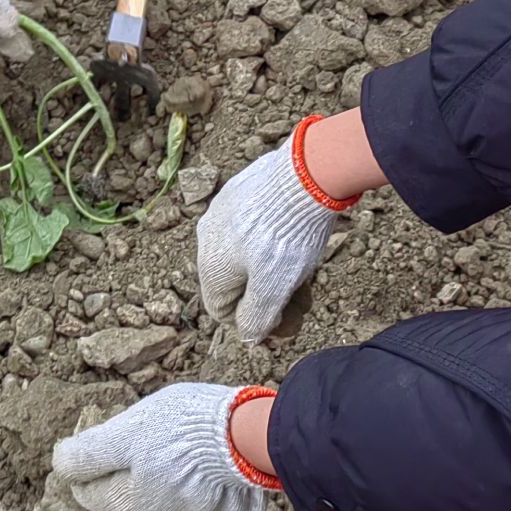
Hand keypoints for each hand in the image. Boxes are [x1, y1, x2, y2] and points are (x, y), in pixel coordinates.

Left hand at [52, 383, 271, 510]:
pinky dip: (191, 479)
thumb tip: (60, 463)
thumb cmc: (181, 429)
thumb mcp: (124, 431)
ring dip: (157, 472)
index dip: (90, 460)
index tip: (108, 433)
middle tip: (144, 434)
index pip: (87, 491)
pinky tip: (197, 456)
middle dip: (125, 467)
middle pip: (122, 495)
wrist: (245, 434)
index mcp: (129, 510)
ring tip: (174, 440)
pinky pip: (193, 497)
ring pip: (157, 496)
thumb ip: (88, 452)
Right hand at [198, 122, 346, 341]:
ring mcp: (221, 209)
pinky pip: (248, 226)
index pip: (220, 310)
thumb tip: (246, 336)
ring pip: (242, 252)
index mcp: (210, 265)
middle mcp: (206, 236)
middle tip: (300, 297)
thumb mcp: (274, 289)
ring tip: (301, 266)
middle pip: (233, 281)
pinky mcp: (239, 190)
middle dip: (265, 294)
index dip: (251, 323)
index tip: (283, 321)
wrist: (304, 175)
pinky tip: (293, 237)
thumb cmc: (287, 236)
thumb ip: (256, 318)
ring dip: (269, 267)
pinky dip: (268, 239)